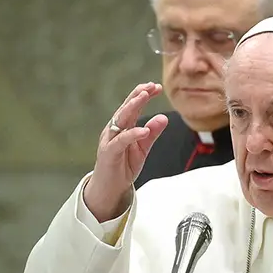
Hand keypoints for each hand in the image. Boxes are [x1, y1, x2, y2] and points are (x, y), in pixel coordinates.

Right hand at [83, 83, 168, 221]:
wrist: (111, 187)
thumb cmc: (124, 165)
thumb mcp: (143, 148)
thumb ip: (152, 133)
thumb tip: (164, 117)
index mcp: (123, 126)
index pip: (133, 106)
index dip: (143, 94)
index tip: (156, 86)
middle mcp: (114, 129)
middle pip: (126, 108)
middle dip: (138, 95)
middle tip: (150, 86)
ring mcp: (110, 140)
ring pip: (120, 119)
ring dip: (132, 107)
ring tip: (144, 97)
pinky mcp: (109, 153)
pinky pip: (120, 141)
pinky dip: (132, 134)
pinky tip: (143, 130)